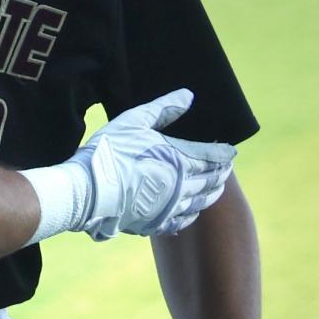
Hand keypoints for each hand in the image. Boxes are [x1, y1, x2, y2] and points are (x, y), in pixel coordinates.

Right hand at [81, 89, 235, 239]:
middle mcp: (181, 186)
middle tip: (226, 170)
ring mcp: (169, 207)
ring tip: (216, 189)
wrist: (87, 191)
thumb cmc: (110, 151)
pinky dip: (192, 214)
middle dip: (221, 174)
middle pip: (210, 180)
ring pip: (200, 202)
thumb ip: (164, 108)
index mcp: (179, 160)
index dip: (224, 154)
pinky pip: (182, 220)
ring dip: (212, 194)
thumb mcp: (135, 121)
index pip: (212, 157)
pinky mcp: (155, 222)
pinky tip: (192, 212)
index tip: (231, 151)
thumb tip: (188, 96)